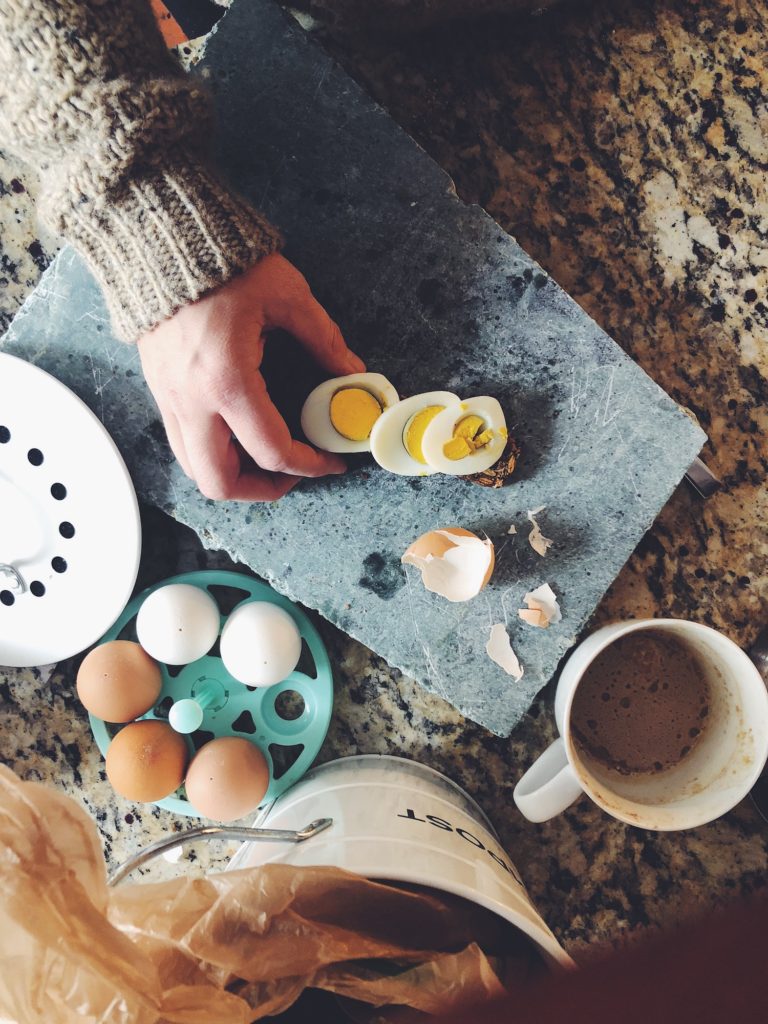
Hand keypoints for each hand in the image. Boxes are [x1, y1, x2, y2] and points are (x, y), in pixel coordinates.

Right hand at [137, 253, 364, 500]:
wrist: (161, 239)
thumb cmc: (225, 264)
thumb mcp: (288, 297)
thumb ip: (324, 340)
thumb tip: (352, 373)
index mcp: (227, 381)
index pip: (272, 452)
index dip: (309, 466)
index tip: (331, 462)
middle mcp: (192, 401)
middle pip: (220, 483)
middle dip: (262, 490)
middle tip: (293, 473)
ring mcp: (170, 399)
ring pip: (195, 469)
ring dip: (234, 476)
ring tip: (269, 458)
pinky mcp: (160, 391)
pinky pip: (183, 444)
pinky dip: (213, 453)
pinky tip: (240, 433)